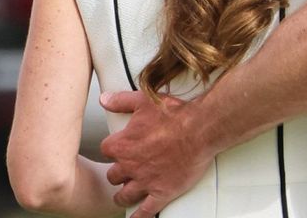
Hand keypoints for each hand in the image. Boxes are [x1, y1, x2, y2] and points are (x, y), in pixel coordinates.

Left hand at [100, 91, 211, 217]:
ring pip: (124, 195)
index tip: (119, 149)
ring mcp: (145, 181)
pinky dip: (138, 217)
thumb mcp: (144, 101)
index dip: (114, 149)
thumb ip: (121, 101)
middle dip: (119, 173)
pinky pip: (145, 210)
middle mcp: (130, 165)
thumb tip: (106, 100)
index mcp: (123, 144)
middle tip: (126, 170)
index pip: (107, 150)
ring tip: (125, 195)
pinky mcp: (162, 192)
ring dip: (123, 195)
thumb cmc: (176, 114)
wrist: (200, 128)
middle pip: (113, 175)